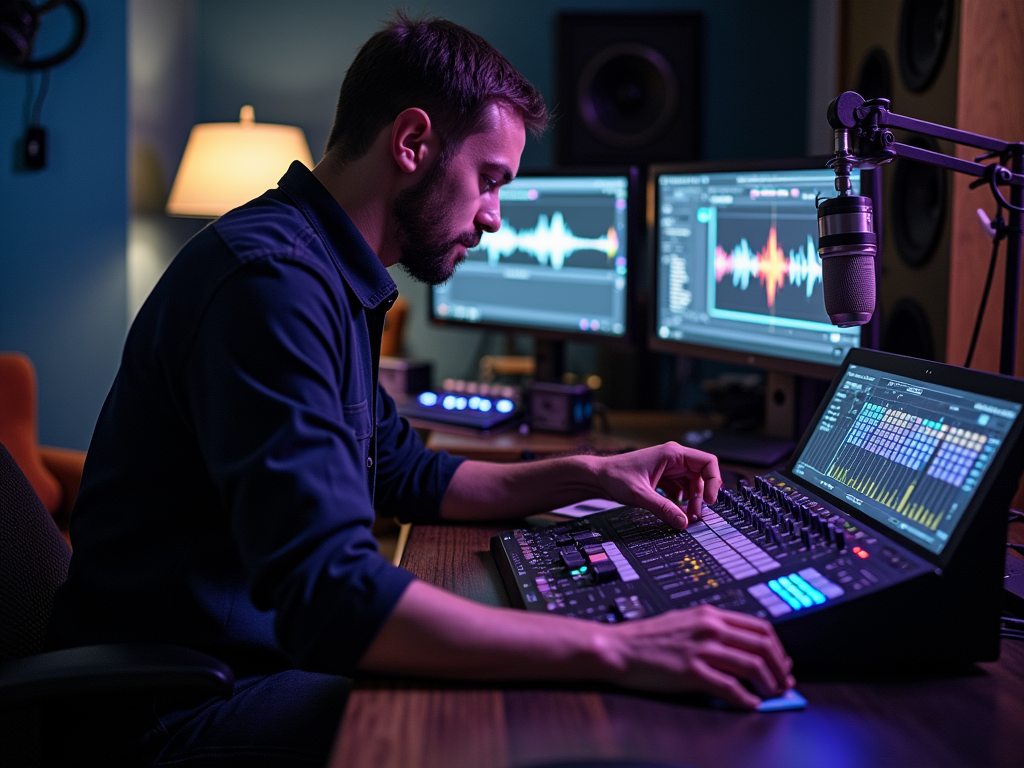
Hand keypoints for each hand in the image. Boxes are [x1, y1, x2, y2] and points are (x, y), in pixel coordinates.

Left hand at [597, 442, 720, 528]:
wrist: (597, 477)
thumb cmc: (615, 477)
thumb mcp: (640, 495)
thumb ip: (663, 508)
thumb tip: (683, 522)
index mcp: (672, 454)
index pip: (708, 462)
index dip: (714, 481)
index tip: (709, 501)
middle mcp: (673, 458)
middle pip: (702, 476)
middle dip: (701, 496)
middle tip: (695, 516)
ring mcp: (668, 467)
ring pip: (692, 484)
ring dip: (692, 500)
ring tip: (686, 517)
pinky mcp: (663, 477)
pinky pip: (681, 488)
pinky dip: (682, 500)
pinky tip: (675, 511)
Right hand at [600, 605, 794, 708]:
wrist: (619, 647)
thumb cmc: (647, 637)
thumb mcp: (685, 621)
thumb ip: (712, 629)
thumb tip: (739, 647)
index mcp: (710, 614)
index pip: (760, 627)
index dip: (777, 648)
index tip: (782, 662)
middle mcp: (710, 627)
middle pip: (762, 646)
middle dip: (779, 668)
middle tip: (783, 682)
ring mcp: (701, 649)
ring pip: (752, 665)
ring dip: (769, 684)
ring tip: (771, 695)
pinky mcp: (692, 671)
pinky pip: (730, 687)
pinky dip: (746, 698)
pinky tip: (750, 704)